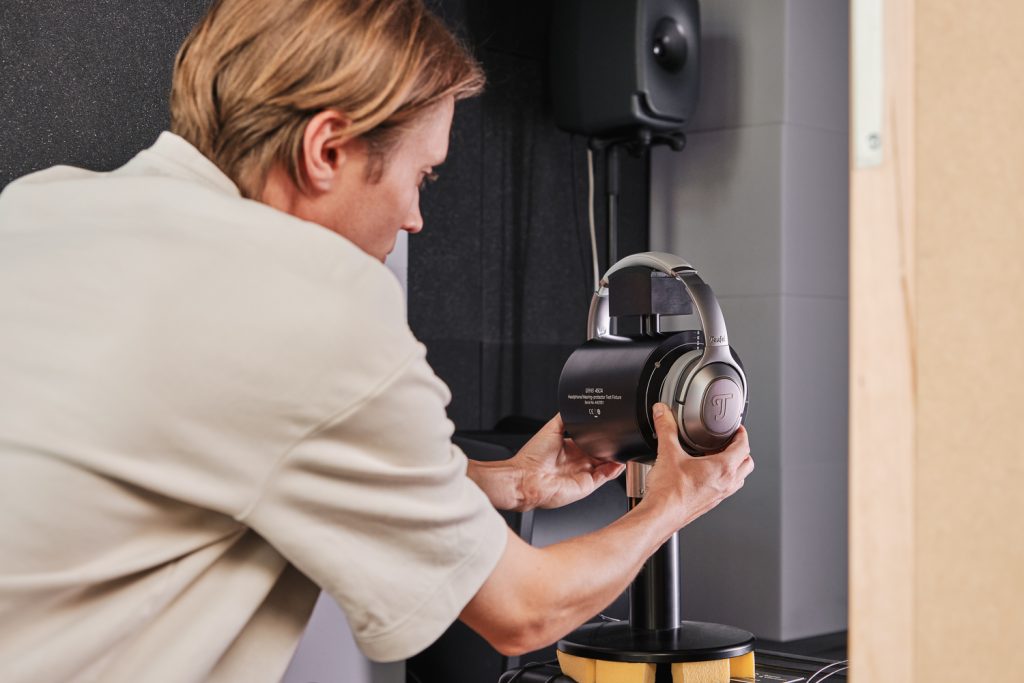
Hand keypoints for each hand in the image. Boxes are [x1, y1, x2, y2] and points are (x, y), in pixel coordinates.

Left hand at [509, 414, 625, 510]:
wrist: (526, 478)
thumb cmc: (532, 458)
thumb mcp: (552, 429)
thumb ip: (566, 418)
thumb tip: (574, 404)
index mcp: (571, 449)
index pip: (592, 442)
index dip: (603, 437)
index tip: (612, 429)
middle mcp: (578, 462)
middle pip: (602, 454)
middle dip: (613, 447)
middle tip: (621, 438)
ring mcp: (583, 474)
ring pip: (607, 466)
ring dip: (617, 458)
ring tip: (625, 448)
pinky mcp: (586, 485)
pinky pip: (605, 477)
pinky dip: (615, 470)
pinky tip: (620, 461)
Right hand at [642, 403, 753, 528]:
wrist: (661, 515)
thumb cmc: (669, 492)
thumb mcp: (667, 452)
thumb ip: (666, 428)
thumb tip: (663, 413)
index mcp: (722, 468)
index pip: (743, 446)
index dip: (742, 434)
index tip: (737, 428)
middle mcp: (725, 483)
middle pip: (747, 463)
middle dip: (742, 450)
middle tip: (731, 441)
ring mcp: (719, 495)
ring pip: (739, 479)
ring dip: (735, 467)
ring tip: (720, 457)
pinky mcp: (710, 504)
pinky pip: (726, 489)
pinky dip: (723, 479)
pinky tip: (706, 476)